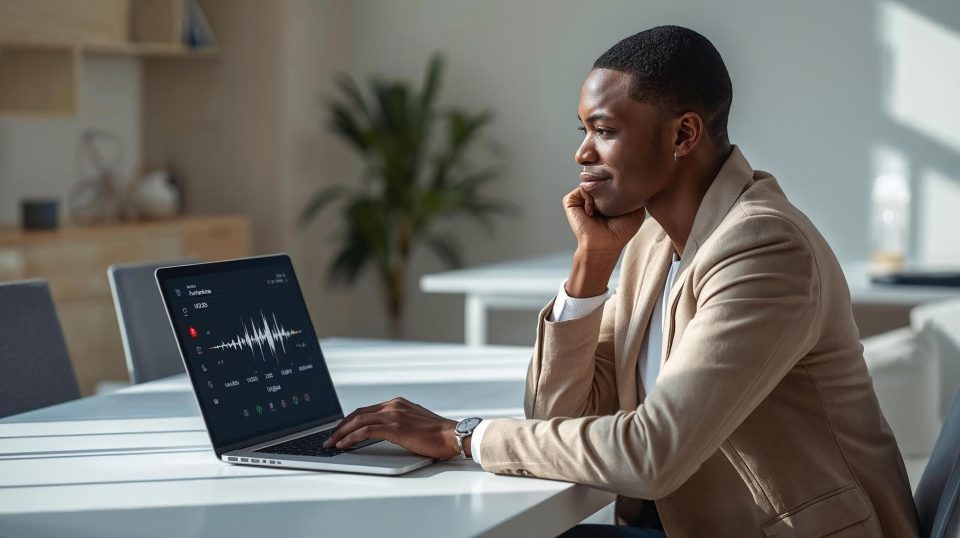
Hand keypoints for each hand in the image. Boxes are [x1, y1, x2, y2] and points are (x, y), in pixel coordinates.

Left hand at [323, 397, 461, 459]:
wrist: (452, 435)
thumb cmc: (438, 434)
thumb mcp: (414, 423)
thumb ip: (399, 423)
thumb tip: (383, 434)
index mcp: (397, 403)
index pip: (366, 410)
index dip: (350, 421)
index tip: (341, 430)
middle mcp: (393, 405)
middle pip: (358, 413)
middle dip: (341, 426)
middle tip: (330, 437)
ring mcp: (393, 415)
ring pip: (358, 421)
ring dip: (341, 433)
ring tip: (332, 443)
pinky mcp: (394, 428)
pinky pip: (365, 431)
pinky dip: (351, 437)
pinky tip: (344, 445)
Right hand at [563, 185, 644, 254]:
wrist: (605, 245)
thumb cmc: (621, 232)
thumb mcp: (636, 210)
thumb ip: (635, 193)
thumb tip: (634, 177)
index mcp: (606, 196)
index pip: (610, 178)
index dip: (616, 179)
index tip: (623, 189)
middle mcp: (593, 195)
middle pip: (599, 176)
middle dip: (607, 182)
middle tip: (613, 197)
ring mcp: (581, 198)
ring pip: (590, 181)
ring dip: (599, 192)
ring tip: (602, 209)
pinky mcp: (571, 201)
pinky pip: (581, 189)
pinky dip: (589, 198)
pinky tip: (592, 212)